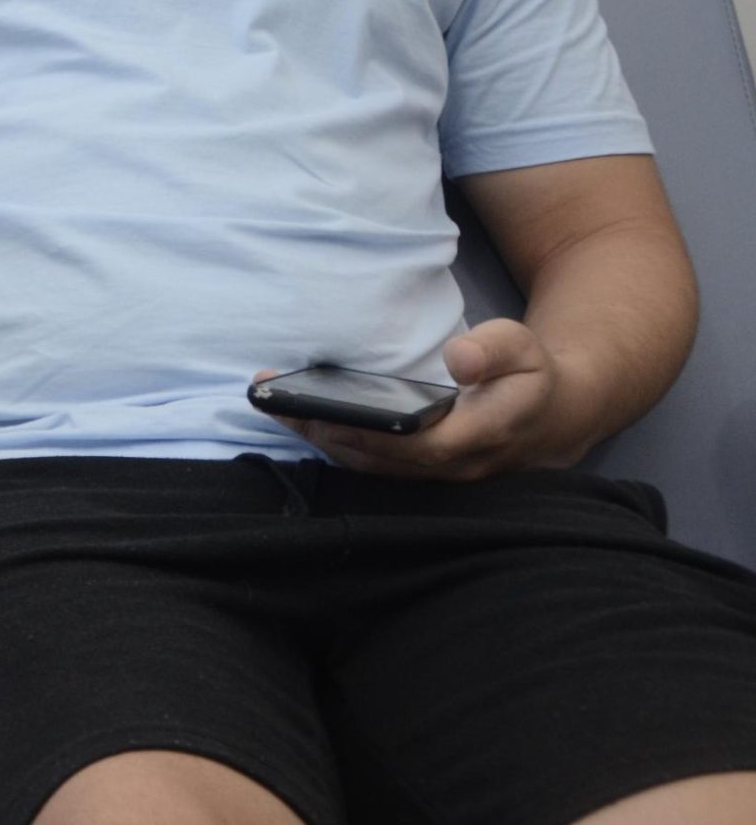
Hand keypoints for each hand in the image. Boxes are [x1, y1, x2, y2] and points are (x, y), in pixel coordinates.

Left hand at [253, 319, 596, 480]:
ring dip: (321, 440)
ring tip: (274, 406)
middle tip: (276, 402)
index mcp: (480, 436)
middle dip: (326, 432)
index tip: (324, 411)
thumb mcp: (524, 348)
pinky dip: (335, 444)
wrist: (551, 416)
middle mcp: (454, 466)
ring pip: (371, 467)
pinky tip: (300, 419)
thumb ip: (495, 349)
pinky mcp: (420, 472)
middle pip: (381, 460)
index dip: (371, 433)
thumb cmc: (531, 376)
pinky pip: (372, 465)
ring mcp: (436, 476)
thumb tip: (458, 360)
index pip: (418, 445)